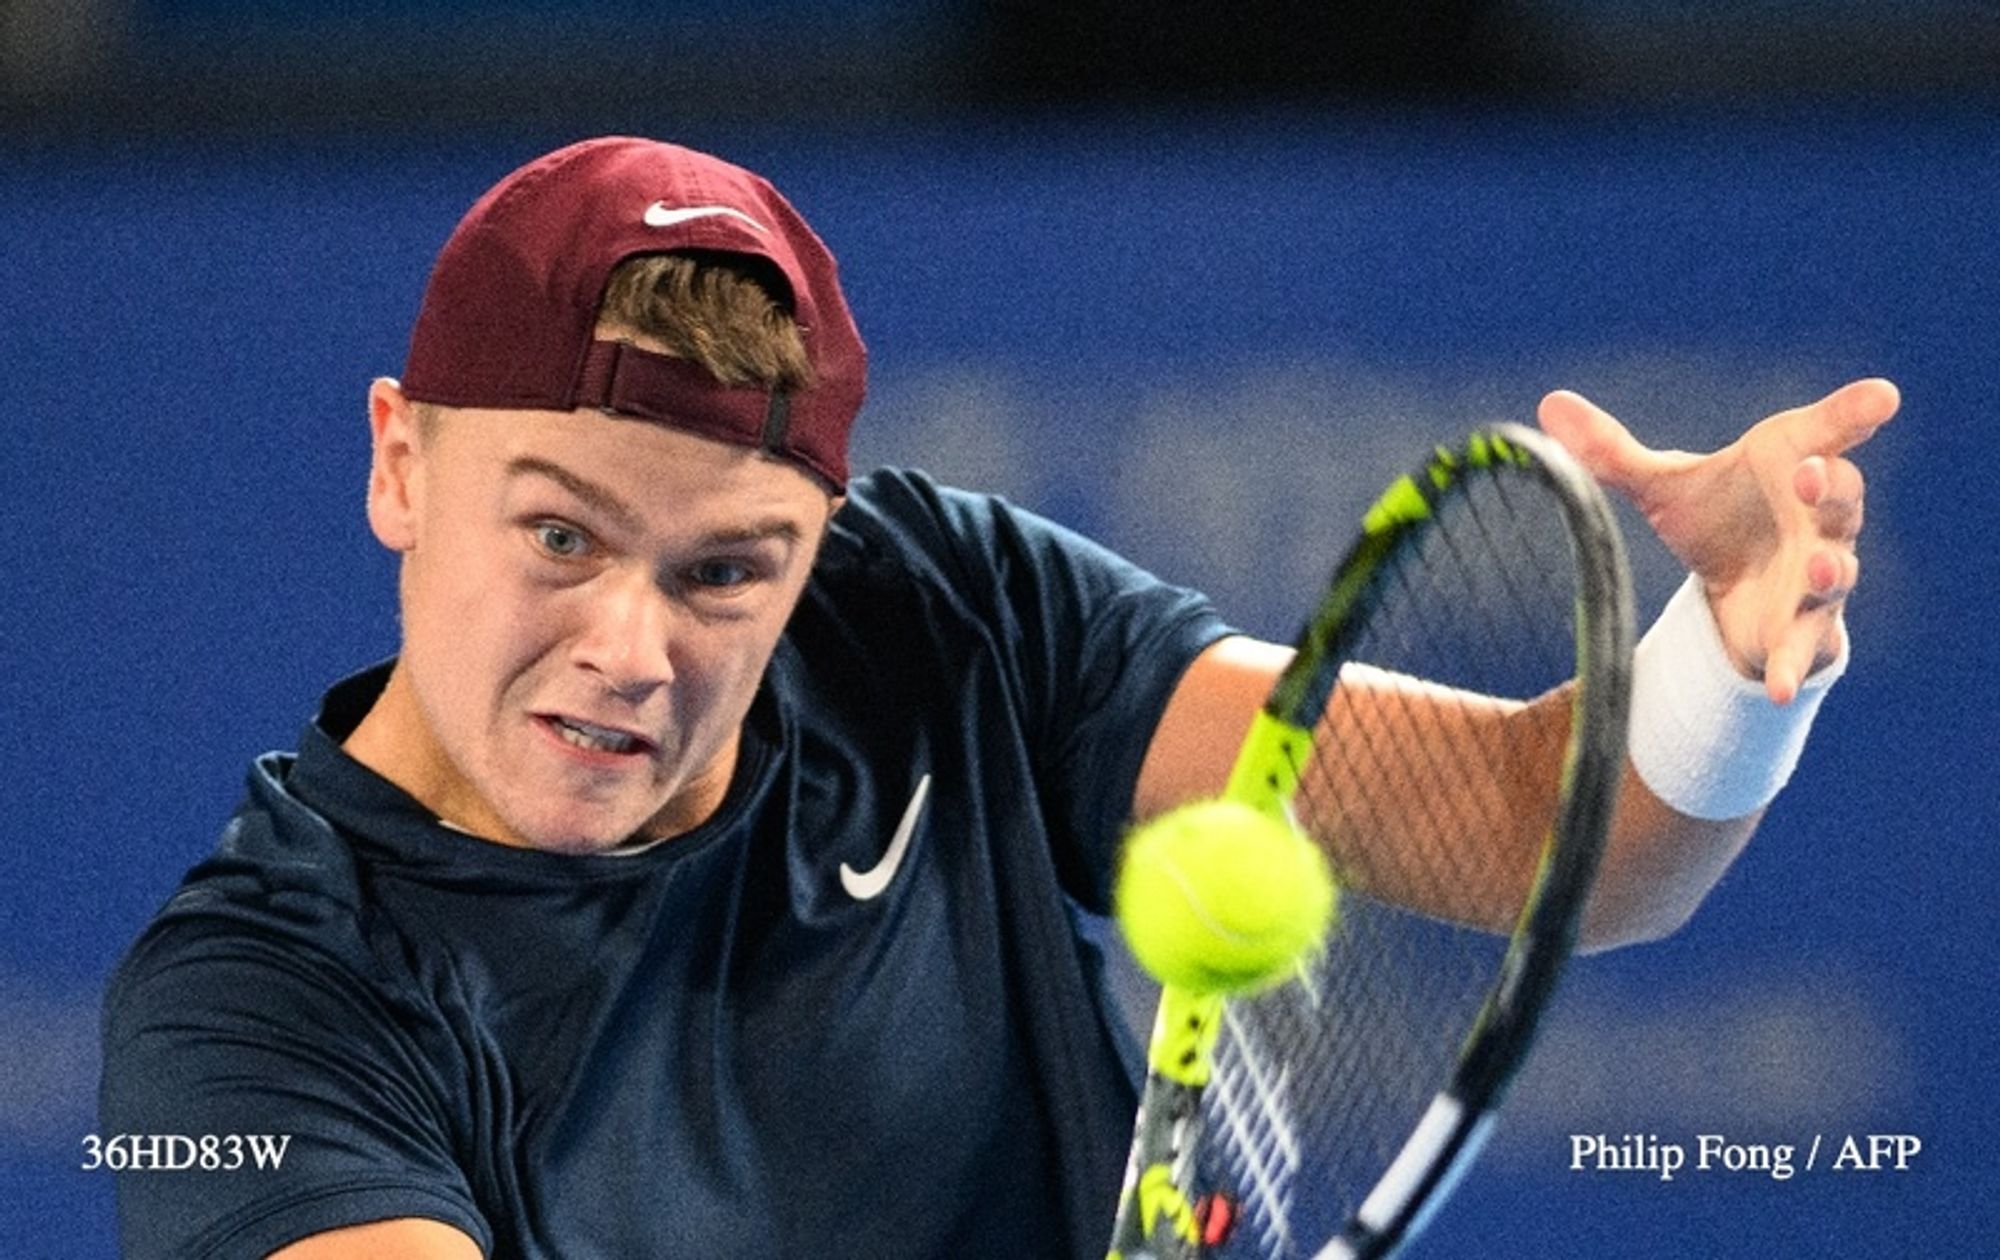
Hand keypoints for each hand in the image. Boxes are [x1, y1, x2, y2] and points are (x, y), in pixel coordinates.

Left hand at [1537, 378, 1898, 704]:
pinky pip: (1806, 649)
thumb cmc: (1715, 515)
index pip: (1827, 431)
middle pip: (1839, 496)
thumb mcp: (1662, 486)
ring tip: (1818, 566)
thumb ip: (1611, 452)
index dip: (1854, 412)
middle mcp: (1817, 517)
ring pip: (1837, 568)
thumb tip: (1548, 405)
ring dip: (1830, 568)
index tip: (1882, 397)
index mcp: (1792, 463)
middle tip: (1809, 475)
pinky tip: (1782, 691)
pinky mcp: (1805, 628)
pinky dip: (1794, 669)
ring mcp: (1819, 574)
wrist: (1733, 585)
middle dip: (1829, 485)